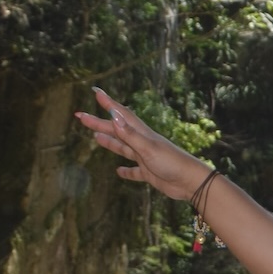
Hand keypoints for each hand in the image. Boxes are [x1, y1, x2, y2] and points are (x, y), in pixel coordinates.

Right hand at [74, 87, 210, 199]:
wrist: (191, 182)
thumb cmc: (172, 162)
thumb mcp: (148, 148)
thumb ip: (130, 134)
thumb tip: (113, 115)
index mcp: (142, 134)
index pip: (121, 115)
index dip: (108, 103)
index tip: (95, 91)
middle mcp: (142, 143)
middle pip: (117, 130)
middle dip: (99, 123)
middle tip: (81, 116)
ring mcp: (146, 158)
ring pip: (124, 148)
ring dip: (110, 142)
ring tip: (95, 137)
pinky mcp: (150, 173)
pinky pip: (135, 171)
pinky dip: (126, 171)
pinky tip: (119, 172)